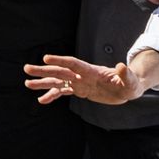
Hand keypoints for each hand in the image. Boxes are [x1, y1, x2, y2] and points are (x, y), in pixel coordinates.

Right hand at [23, 54, 142, 104]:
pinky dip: (52, 96)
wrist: (127, 89)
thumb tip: (122, 66)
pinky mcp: (79, 90)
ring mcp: (79, 83)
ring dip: (43, 83)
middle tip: (27, 69)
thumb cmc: (130, 84)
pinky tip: (41, 100)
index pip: (73, 64)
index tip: (46, 58)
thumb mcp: (131, 82)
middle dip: (44, 71)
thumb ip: (125, 74)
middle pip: (60, 71)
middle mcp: (82, 75)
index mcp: (92, 71)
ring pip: (58, 82)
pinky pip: (63, 92)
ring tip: (28, 83)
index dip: (60, 61)